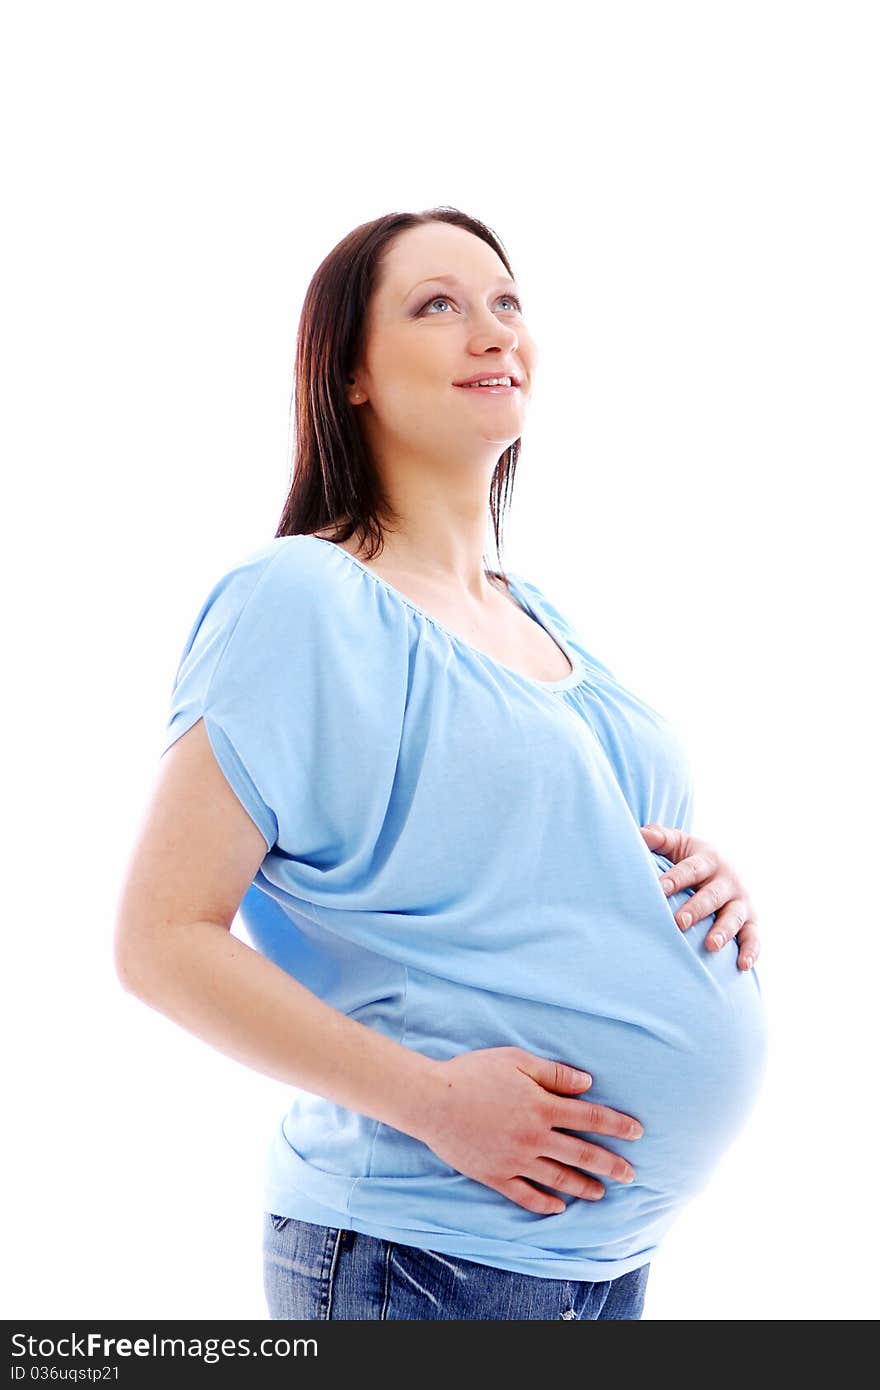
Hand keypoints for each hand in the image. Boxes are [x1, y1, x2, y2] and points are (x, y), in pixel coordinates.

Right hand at [420, 1046, 643, 1215]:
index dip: (616, 1125)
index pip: (590, 1117)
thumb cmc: (474, 1073)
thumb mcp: (516, 1060)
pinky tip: (558, 1207)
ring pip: (558, 1178)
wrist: (432, 1100)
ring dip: (583, 1186)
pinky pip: (525, 1196)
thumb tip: (587, 1083)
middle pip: (581, 1153)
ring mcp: (515, 1161)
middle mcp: (534, 1138)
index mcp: (542, 1107)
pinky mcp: (495, 1176)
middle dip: (610, 1164)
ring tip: (601, 1193)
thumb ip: (554, 1074)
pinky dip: (544, 1203)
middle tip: (630, 1175)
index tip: (638, 1133)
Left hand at [640, 823, 760, 971]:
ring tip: (710, 945)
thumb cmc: (690, 859)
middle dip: (697, 908)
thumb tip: (639, 834)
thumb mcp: (677, 843)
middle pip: (712, 895)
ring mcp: (741, 901)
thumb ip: (659, 838)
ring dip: (723, 931)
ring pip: (734, 917)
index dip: (676, 878)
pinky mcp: (751, 921)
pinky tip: (742, 965)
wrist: (723, 868)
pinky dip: (751, 951)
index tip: (659, 889)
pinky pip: (753, 937)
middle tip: (680, 922)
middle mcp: (728, 880)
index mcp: (708, 859)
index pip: (691, 868)